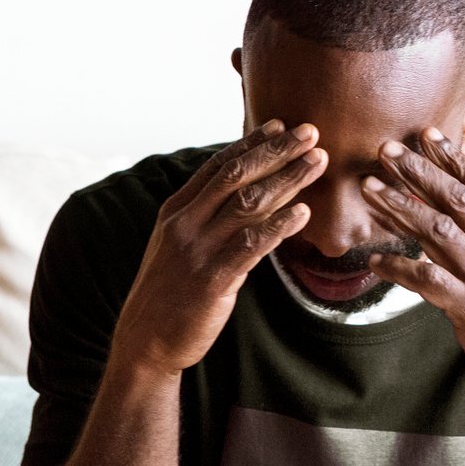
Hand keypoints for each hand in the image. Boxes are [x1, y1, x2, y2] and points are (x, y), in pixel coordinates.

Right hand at [112, 120, 325, 376]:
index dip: (251, 144)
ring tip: (318, 162)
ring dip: (288, 180)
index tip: (280, 126)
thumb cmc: (169, 292)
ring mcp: (197, 250)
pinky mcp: (212, 279)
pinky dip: (280, 226)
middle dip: (276, 152)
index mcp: (175, 212)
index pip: (217, 167)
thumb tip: (243, 195)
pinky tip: (304, 213)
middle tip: (311, 132)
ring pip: (248, 204)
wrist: (145, 339)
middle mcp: (185, 224)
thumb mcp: (177, 245)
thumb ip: (204, 218)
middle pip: (236, 176)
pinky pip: (251, 246)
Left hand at [362, 128, 464, 412]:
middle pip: (457, 200)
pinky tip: (375, 260)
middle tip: (386, 148)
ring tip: (369, 189)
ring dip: (401, 208)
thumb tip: (451, 214)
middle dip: (419, 171)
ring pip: (440, 232)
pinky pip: (429, 281)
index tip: (426, 133)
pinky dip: (400, 267)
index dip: (452, 158)